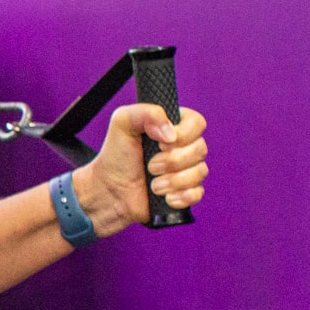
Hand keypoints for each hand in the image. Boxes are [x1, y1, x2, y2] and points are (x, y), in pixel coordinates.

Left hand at [77, 104, 207, 236]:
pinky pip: (197, 193)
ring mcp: (186, 170)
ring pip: (200, 172)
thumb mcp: (122, 123)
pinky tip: (164, 197)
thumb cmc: (116, 156)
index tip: (161, 143)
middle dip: (172, 161)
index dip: (183, 135)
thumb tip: (170, 132)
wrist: (108, 191)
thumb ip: (145, 113)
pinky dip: (181, 197)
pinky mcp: (185, 192)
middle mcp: (183, 147)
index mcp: (173, 126)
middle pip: (200, 149)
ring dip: (173, 181)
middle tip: (150, 166)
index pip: (197, 123)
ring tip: (153, 184)